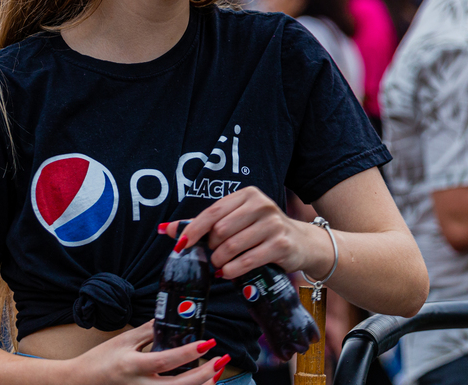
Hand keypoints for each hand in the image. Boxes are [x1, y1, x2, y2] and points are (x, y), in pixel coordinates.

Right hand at [69, 321, 225, 384]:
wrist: (81, 383)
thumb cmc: (101, 360)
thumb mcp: (124, 340)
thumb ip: (149, 331)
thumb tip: (171, 319)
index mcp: (133, 366)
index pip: (165, 361)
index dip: (187, 353)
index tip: (207, 343)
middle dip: (204, 375)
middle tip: (219, 361)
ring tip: (216, 373)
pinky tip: (201, 384)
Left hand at [165, 187, 329, 280]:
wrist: (301, 242)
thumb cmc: (261, 232)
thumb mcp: (235, 222)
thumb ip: (204, 225)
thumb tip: (166, 230)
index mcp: (247, 195)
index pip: (212, 212)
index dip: (193, 230)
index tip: (180, 246)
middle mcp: (261, 205)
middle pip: (220, 231)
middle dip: (211, 249)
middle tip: (214, 256)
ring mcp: (273, 224)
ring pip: (232, 247)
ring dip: (220, 262)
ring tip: (220, 266)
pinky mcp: (281, 244)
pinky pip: (247, 260)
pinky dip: (232, 270)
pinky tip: (228, 273)